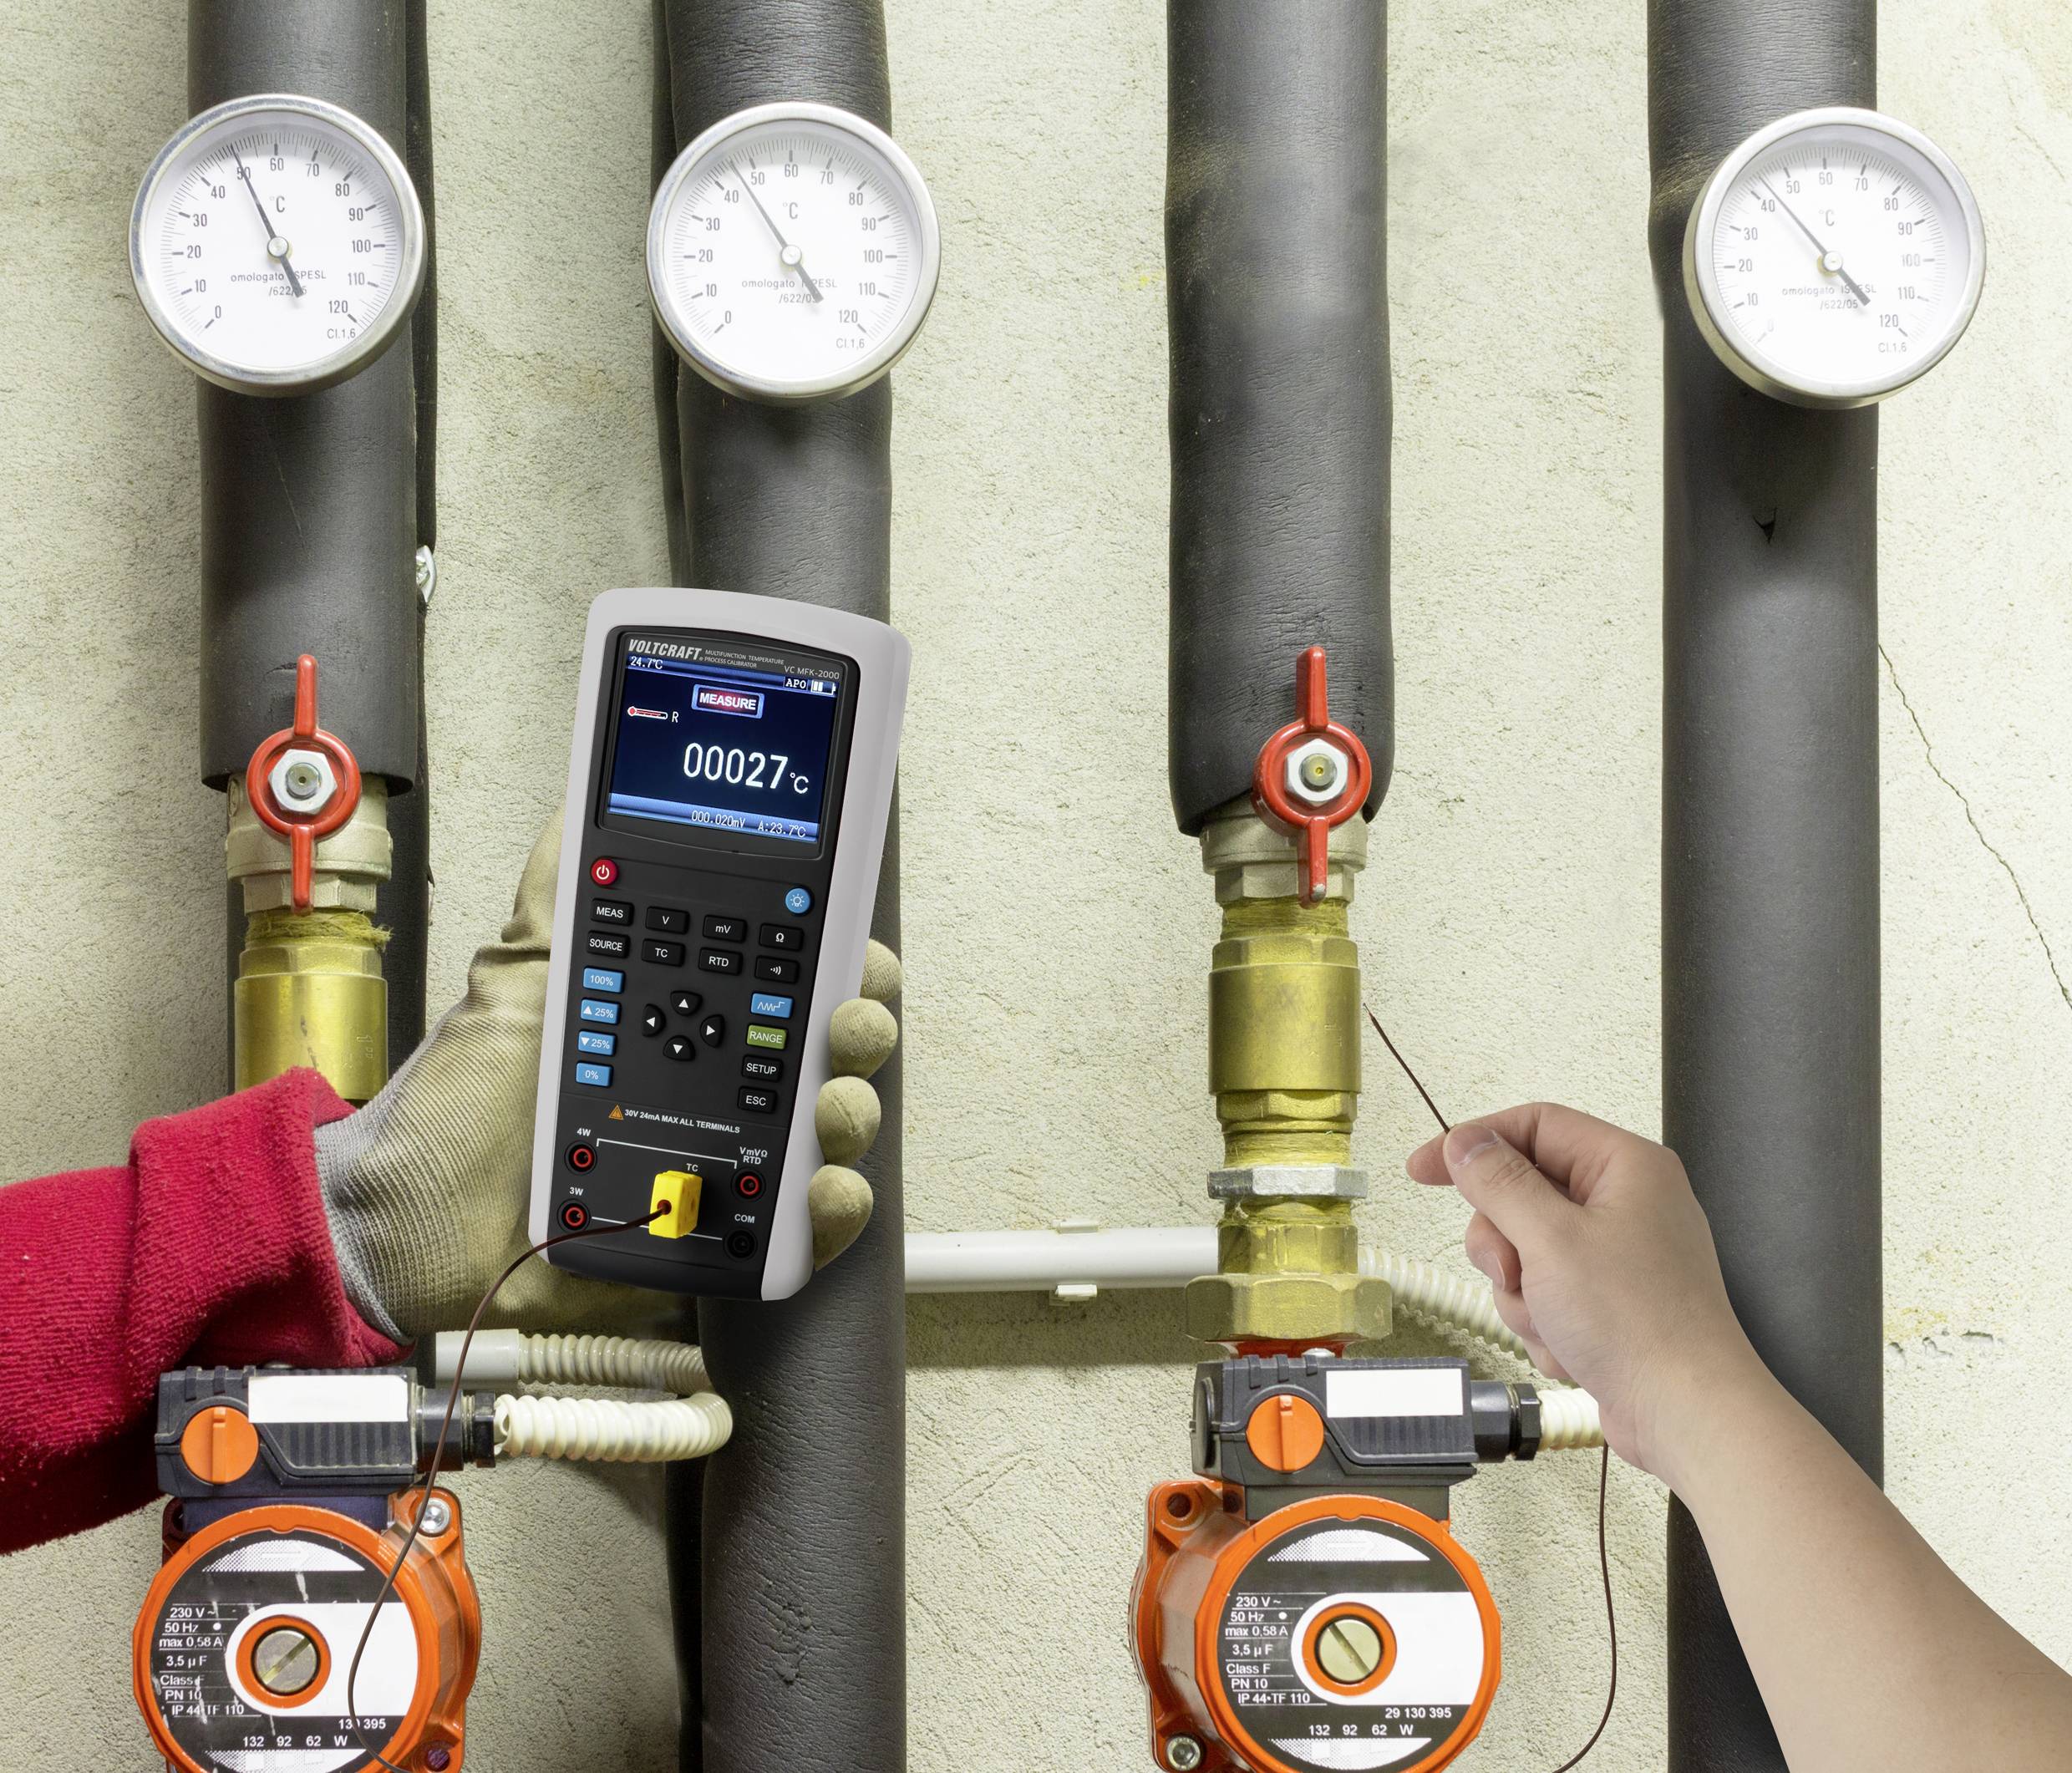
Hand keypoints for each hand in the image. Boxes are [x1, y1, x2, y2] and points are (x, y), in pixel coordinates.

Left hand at [315, 810, 899, 1341]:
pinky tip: (818, 1192)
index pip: (791, 979)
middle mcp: (720, 1094)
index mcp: (684, 1025)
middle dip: (861, 1028)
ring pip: (834, 1137)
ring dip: (853, 1116)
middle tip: (842, 1026)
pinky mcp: (719, 1248)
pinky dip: (831, 1214)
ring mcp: (727, 1170)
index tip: (848, 947)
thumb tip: (576, 803)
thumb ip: (560, 894)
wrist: (405, 1226)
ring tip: (826, 1111)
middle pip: (833, 1052)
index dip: (836, 958)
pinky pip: (803, 1236)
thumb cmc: (458, 1114)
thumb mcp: (515, 982)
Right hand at [1405, 1104, 1764, 1483]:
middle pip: (1522, 1194)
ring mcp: (1619, 1254)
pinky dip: (1544, 1323)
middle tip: (1513, 1273)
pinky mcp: (1610, 1300)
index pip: (1533, 1126)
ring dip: (1521, 1293)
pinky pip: (1546, 1293)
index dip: (1474, 1144)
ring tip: (1552, 1322)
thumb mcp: (1550, 1239)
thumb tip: (1465, 1143)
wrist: (1686, 1414)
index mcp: (1626, 1167)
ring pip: (1526, 1251)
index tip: (1424, 1169)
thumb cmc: (1639, 1323)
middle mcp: (1626, 1203)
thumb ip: (1499, 1182)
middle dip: (1504, 1245)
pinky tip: (1570, 1348)